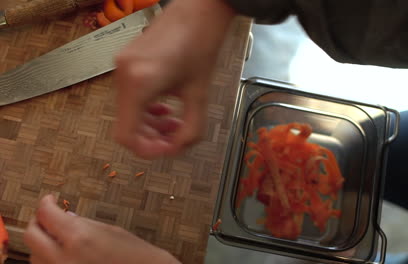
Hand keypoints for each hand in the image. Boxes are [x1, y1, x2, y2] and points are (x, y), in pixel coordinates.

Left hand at [24, 195, 179, 263]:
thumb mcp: (110, 231)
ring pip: (34, 256)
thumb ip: (82, 224)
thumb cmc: (135, 255)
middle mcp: (64, 259)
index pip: (46, 214)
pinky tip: (64, 253)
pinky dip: (50, 259)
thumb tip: (64, 218)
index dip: (46, 203)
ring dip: (42, 244)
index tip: (50, 200)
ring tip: (58, 237)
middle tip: (48, 216)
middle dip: (38, 222)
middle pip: (31, 236)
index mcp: (79, 238)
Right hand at [113, 0, 234, 158]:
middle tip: (176, 138)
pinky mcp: (126, 61)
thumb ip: (191, 128)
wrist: (199, 10)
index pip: (126, 134)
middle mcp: (123, 74)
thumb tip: (179, 148)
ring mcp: (121, 66)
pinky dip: (146, 108)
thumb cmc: (201, 44)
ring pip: (128, 111)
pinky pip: (130, 95)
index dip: (146, 150)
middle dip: (152, 137)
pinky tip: (164, 108)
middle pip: (127, 124)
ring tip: (174, 122)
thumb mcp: (200, 94)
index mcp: (139, 83)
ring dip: (150, 123)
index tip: (167, 150)